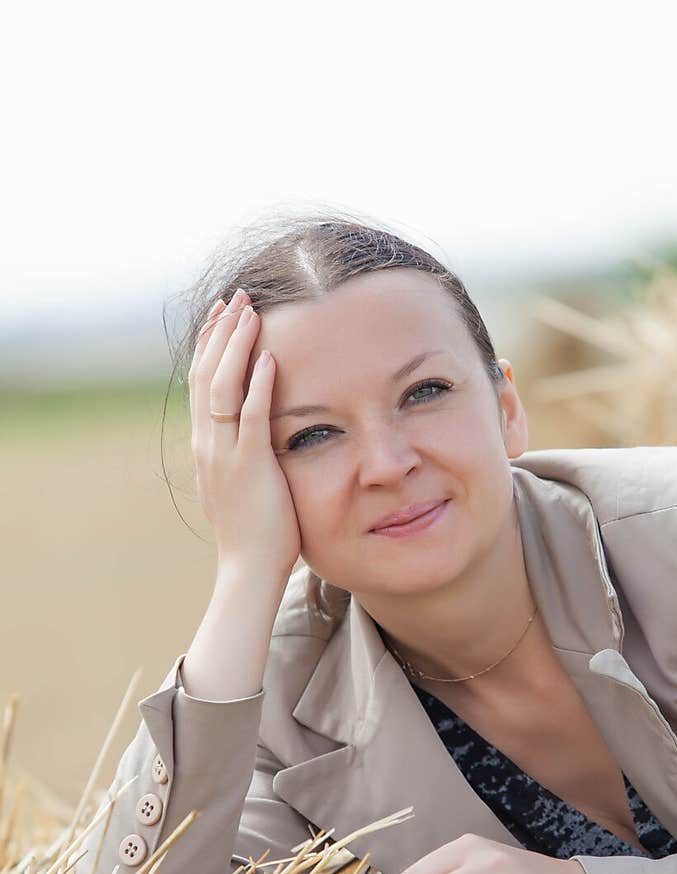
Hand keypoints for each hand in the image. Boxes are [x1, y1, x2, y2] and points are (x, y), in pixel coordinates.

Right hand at [188, 288, 302, 575]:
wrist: (247, 569)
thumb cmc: (255, 532)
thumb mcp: (241, 484)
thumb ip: (243, 455)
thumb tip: (253, 437)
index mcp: (205, 446)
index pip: (201, 383)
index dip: (210, 345)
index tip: (222, 315)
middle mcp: (207, 444)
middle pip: (206, 374)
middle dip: (221, 332)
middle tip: (236, 297)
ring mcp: (224, 454)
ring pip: (222, 387)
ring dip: (236, 345)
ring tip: (250, 311)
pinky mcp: (249, 466)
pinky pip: (250, 416)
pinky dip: (257, 384)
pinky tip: (270, 357)